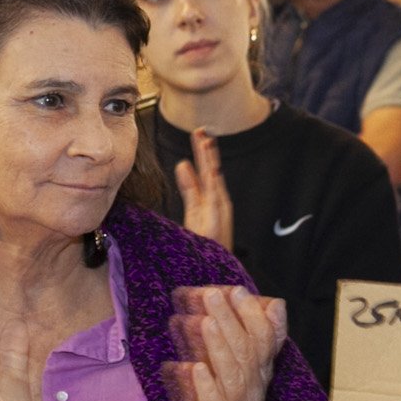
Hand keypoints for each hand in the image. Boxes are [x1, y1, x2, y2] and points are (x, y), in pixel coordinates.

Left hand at [164, 286, 288, 400]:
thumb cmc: (223, 395)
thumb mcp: (240, 363)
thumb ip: (255, 336)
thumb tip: (276, 304)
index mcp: (260, 370)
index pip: (264, 339)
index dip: (253, 315)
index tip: (237, 291)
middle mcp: (253, 387)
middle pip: (246, 351)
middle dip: (231, 320)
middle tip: (213, 295)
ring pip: (232, 374)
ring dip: (219, 347)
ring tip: (206, 322)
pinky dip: (206, 386)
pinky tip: (194, 368)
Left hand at [175, 128, 233, 248]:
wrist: (212, 269)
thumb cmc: (204, 242)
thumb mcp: (194, 210)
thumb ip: (190, 187)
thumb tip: (182, 164)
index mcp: (211, 197)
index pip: (205, 170)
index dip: (202, 153)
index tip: (198, 135)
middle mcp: (217, 201)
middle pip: (211, 171)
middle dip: (206, 151)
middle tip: (200, 131)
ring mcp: (218, 210)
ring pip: (214, 180)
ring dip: (210, 161)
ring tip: (205, 142)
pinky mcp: (217, 220)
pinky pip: (215, 198)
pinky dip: (213, 183)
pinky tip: (210, 169)